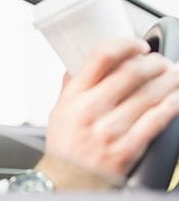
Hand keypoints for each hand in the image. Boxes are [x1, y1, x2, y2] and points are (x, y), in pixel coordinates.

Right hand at [38, 39, 178, 189]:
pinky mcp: (128, 148)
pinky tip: (177, 97)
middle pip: (132, 73)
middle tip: (161, 60)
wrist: (69, 180)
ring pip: (150, 95)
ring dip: (169, 80)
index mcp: (75, 96)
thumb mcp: (58, 110)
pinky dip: (172, 105)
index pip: (102, 57)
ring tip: (174, 74)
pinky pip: (157, 121)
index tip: (137, 45)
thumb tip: (79, 64)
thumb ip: (70, 86)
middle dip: (154, 62)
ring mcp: (111, 129)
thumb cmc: (64, 146)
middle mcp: (92, 109)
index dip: (126, 45)